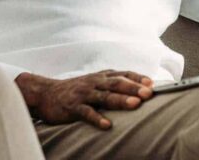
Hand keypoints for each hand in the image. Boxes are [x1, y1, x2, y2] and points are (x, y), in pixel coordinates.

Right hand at [15, 69, 153, 128]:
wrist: (46, 93)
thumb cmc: (76, 90)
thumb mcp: (95, 82)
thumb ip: (113, 84)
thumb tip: (139, 91)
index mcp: (101, 76)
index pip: (123, 74)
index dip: (138, 78)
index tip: (152, 84)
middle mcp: (95, 82)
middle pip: (117, 83)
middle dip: (134, 88)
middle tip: (149, 94)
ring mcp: (84, 94)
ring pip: (104, 96)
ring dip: (120, 100)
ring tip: (134, 105)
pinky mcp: (73, 107)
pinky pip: (87, 113)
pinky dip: (97, 119)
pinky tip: (107, 125)